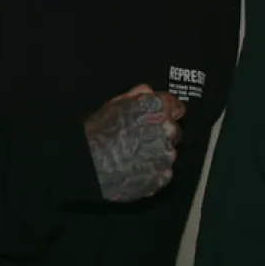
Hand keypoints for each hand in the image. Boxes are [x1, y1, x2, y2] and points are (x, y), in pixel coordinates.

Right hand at [84, 84, 184, 202]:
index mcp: (156, 109)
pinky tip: (136, 168)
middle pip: (172, 130)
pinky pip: (164, 171)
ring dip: (156, 152)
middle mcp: (166, 130)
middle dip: (160, 133)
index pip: (175, 106)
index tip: (161, 116)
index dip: (166, 111)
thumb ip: (135, 96)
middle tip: (139, 139)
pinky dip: (153, 170)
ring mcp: (166, 154)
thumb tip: (147, 91)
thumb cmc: (97, 134)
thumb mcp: (113, 106)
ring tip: (133, 155)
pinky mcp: (162, 175)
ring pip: (168, 151)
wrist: (90, 165)